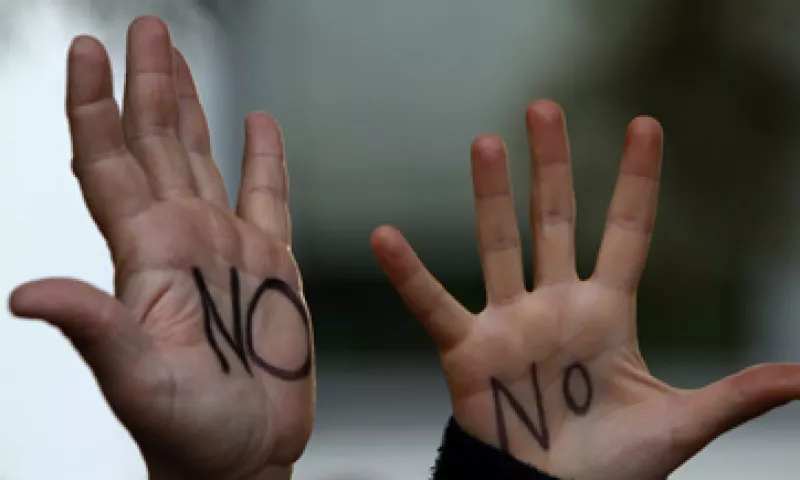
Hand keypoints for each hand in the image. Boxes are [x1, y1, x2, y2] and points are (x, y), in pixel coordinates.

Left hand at [8, 17, 313, 479]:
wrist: (243, 458)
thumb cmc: (189, 433)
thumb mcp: (138, 385)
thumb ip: (96, 331)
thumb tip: (27, 295)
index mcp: (147, 257)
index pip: (110, 164)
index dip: (94, 107)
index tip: (88, 51)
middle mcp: (182, 240)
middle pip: (157, 144)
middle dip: (149, 83)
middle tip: (145, 28)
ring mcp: (227, 248)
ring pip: (205, 159)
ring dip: (194, 105)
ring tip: (180, 57)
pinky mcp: (273, 264)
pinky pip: (268, 196)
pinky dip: (264, 157)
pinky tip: (259, 124)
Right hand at [372, 100, 799, 479]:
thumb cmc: (612, 468)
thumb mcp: (679, 425)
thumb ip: (735, 394)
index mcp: (607, 314)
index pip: (628, 232)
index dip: (637, 180)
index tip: (645, 125)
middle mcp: (556, 306)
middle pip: (555, 219)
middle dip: (552, 164)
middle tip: (544, 108)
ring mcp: (510, 323)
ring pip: (499, 246)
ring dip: (490, 196)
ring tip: (486, 142)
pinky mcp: (468, 351)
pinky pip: (433, 305)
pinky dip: (408, 275)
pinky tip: (384, 237)